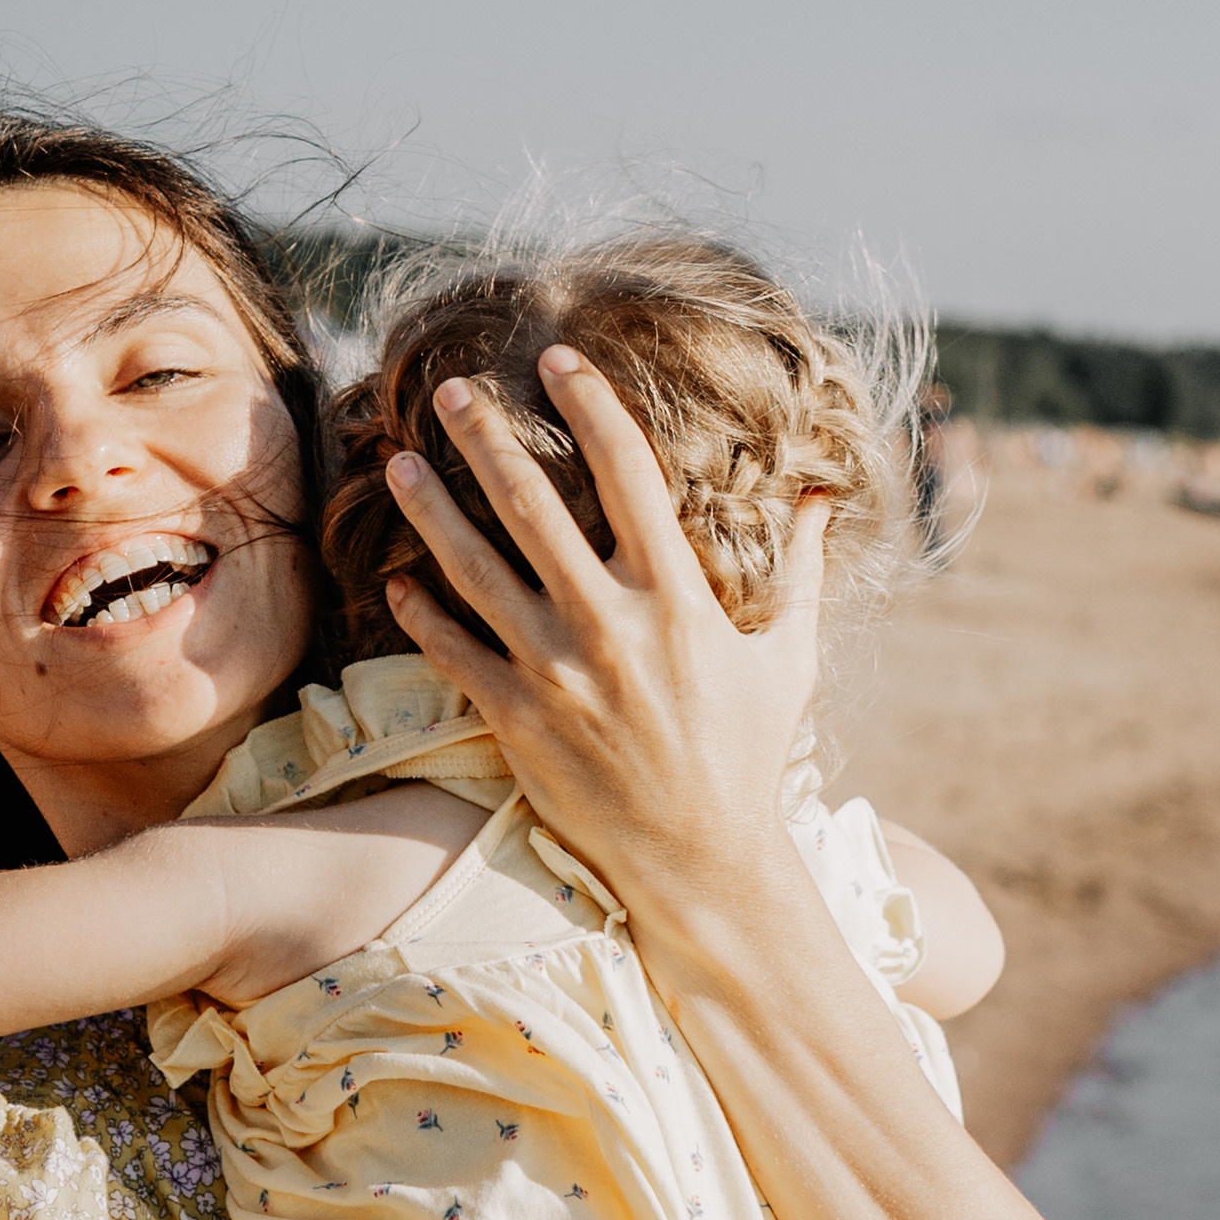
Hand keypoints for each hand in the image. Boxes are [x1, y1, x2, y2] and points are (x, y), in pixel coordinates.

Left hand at [381, 350, 827, 960]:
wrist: (699, 860)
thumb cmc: (749, 757)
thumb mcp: (790, 660)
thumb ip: (804, 572)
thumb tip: (821, 495)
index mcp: (677, 598)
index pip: (628, 471)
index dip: (590, 405)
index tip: (558, 359)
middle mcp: (609, 624)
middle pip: (531, 504)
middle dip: (485, 438)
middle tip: (447, 391)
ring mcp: (556, 672)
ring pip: (474, 569)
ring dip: (432, 511)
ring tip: (398, 464)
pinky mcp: (516, 720)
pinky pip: (454, 651)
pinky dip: (420, 613)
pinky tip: (397, 579)